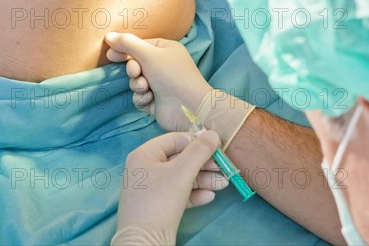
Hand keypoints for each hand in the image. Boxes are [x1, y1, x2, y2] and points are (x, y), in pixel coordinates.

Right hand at [104, 32, 211, 131]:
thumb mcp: (149, 54)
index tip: (111, 54)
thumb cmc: (172, 75)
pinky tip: (151, 99)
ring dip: (138, 85)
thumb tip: (108, 36)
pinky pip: (139, 96)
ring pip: (135, 82)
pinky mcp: (155, 102)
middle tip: (137, 73)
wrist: (188, 107)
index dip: (125, 50)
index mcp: (165, 49)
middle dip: (133, 70)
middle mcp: (162, 66)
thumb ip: (127, 44)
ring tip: (147, 88)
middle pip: (135, 64)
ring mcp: (159, 85)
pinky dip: (142, 98)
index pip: (139, 46)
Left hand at [112, 130, 226, 244]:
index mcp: (144, 155)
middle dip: (204, 164)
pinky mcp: (157, 206)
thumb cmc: (160, 200)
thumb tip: (213, 133)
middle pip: (179, 159)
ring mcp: (150, 189)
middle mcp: (145, 169)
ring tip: (225, 183)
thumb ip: (199, 151)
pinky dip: (194, 194)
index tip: (216, 147)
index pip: (174, 139)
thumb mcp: (182, 172)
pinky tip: (210, 197)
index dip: (195, 141)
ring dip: (204, 179)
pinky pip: (178, 194)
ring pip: (181, 178)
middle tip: (224, 167)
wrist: (144, 241)